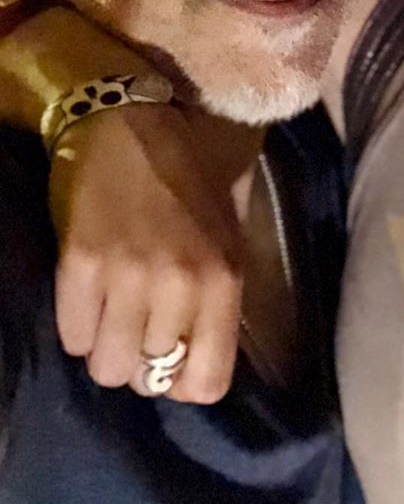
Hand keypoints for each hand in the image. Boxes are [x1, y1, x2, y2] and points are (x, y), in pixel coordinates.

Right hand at [48, 103, 244, 401]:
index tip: (177, 362)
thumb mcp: (231, 233)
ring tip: (114, 316)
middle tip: (142, 328)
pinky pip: (72, 336)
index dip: (186, 382)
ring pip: (107, 367)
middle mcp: (179, 286)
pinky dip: (79, 327)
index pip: (206, 383)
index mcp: (224, 279)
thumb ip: (222, 296)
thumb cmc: (193, 173)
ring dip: (109, 348)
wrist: (134, 120)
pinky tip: (90, 298)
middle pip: (150, 379)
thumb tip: (204, 356)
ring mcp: (126, 277)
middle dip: (146, 361)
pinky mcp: (78, 265)